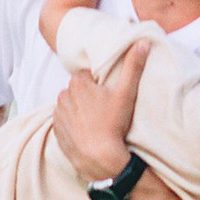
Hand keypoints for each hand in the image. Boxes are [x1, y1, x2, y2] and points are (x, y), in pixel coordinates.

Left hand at [51, 38, 148, 183]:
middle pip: (79, 91)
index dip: (100, 86)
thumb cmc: (113, 124)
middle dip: (89, 97)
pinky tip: (87, 132)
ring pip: (71, 106)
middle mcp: (63, 95)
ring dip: (80, 111)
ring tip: (97, 122)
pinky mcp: (56, 131)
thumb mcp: (126, 93)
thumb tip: (142, 41)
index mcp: (78, 83)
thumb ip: (133, 66)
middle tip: (105, 110)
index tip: (109, 97)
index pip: (89, 77)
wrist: (98, 158)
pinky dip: (73, 125)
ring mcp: (58, 114)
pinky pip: (65, 123)